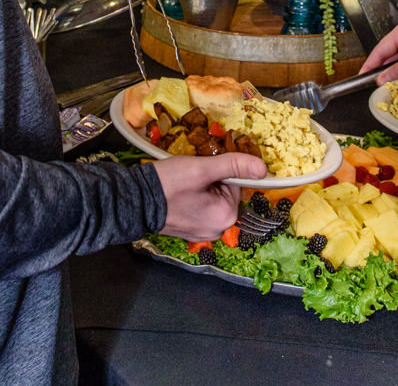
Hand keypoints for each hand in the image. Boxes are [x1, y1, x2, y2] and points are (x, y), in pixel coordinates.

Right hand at [152, 153, 268, 239]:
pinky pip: (201, 207)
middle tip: (190, 175)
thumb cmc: (168, 184)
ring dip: (201, 186)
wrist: (135, 200)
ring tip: (182, 184)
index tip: (202, 169)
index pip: (236, 182)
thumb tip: (263, 169)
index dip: (220, 171)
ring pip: (212, 198)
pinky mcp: (191, 230)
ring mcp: (203, 232)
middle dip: (210, 179)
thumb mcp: (203, 169)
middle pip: (225, 191)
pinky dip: (193, 197)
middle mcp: (219, 229)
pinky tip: (179, 193)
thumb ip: (234, 165)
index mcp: (226, 217)